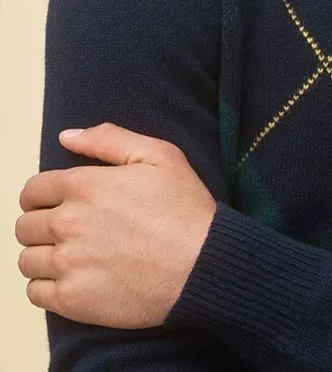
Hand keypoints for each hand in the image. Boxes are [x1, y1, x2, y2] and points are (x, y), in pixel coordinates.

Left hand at [16, 122, 217, 328]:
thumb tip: (67, 136)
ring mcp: (68, 263)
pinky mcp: (72, 299)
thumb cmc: (184, 208)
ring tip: (71, 255)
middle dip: (41, 225)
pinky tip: (71, 279)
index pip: (33, 190)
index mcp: (84, 185)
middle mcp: (68, 222)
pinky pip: (35, 293)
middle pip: (25, 226)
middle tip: (69, 230)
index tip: (57, 204)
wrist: (202, 265)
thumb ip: (109, 139)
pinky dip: (45, 286)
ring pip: (26, 259)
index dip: (42, 195)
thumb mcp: (159, 154)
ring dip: (42, 256)